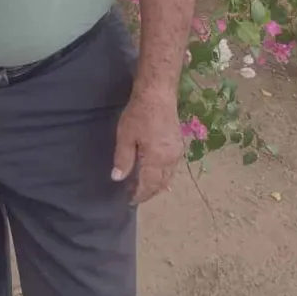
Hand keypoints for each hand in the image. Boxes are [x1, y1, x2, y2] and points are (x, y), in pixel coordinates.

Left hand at [111, 89, 182, 204]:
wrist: (158, 95)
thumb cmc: (139, 114)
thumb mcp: (125, 136)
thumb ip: (123, 159)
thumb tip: (118, 178)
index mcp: (157, 159)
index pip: (149, 185)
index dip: (140, 194)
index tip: (130, 200)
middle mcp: (171, 159)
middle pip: (161, 183)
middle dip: (149, 192)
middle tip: (135, 196)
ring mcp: (177, 152)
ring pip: (169, 176)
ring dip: (157, 185)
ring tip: (143, 187)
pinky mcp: (178, 145)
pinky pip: (172, 167)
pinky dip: (163, 175)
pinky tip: (155, 173)